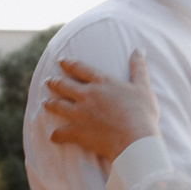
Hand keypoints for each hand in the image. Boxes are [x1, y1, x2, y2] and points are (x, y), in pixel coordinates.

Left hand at [46, 53, 162, 162]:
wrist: (135, 139)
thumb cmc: (142, 113)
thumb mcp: (143, 88)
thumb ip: (139, 68)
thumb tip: (139, 50)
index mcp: (102, 82)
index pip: (79, 67)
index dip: (68, 63)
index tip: (61, 61)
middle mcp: (87, 94)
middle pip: (63, 84)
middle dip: (54, 82)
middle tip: (48, 81)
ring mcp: (79, 113)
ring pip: (57, 105)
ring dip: (50, 104)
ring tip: (46, 103)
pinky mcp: (77, 131)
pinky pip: (60, 132)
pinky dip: (56, 134)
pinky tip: (53, 136)